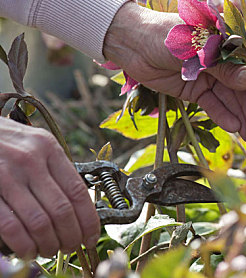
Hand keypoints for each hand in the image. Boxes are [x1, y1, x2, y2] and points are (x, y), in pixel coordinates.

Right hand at [0, 118, 99, 257]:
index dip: (88, 220)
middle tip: (71, 248)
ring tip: (50, 251)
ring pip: (39, 221)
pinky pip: (11, 225)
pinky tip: (28, 251)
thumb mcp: (34, 144)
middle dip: (70, 237)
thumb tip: (79, 205)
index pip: (78, 191)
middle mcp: (31, 160)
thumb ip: (54, 168)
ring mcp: (7, 175)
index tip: (91, 236)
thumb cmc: (4, 140)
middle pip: (62, 210)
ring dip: (48, 244)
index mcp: (48, 149)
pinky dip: (23, 244)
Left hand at [103, 1, 245, 138]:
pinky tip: (233, 127)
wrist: (131, 43)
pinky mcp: (194, 90)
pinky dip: (222, 116)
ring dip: (240, 114)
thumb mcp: (196, 50)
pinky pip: (212, 105)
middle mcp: (220, 59)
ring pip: (229, 98)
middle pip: (242, 84)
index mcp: (225, 41)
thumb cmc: (164, 35)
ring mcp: (208, 76)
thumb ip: (222, 67)